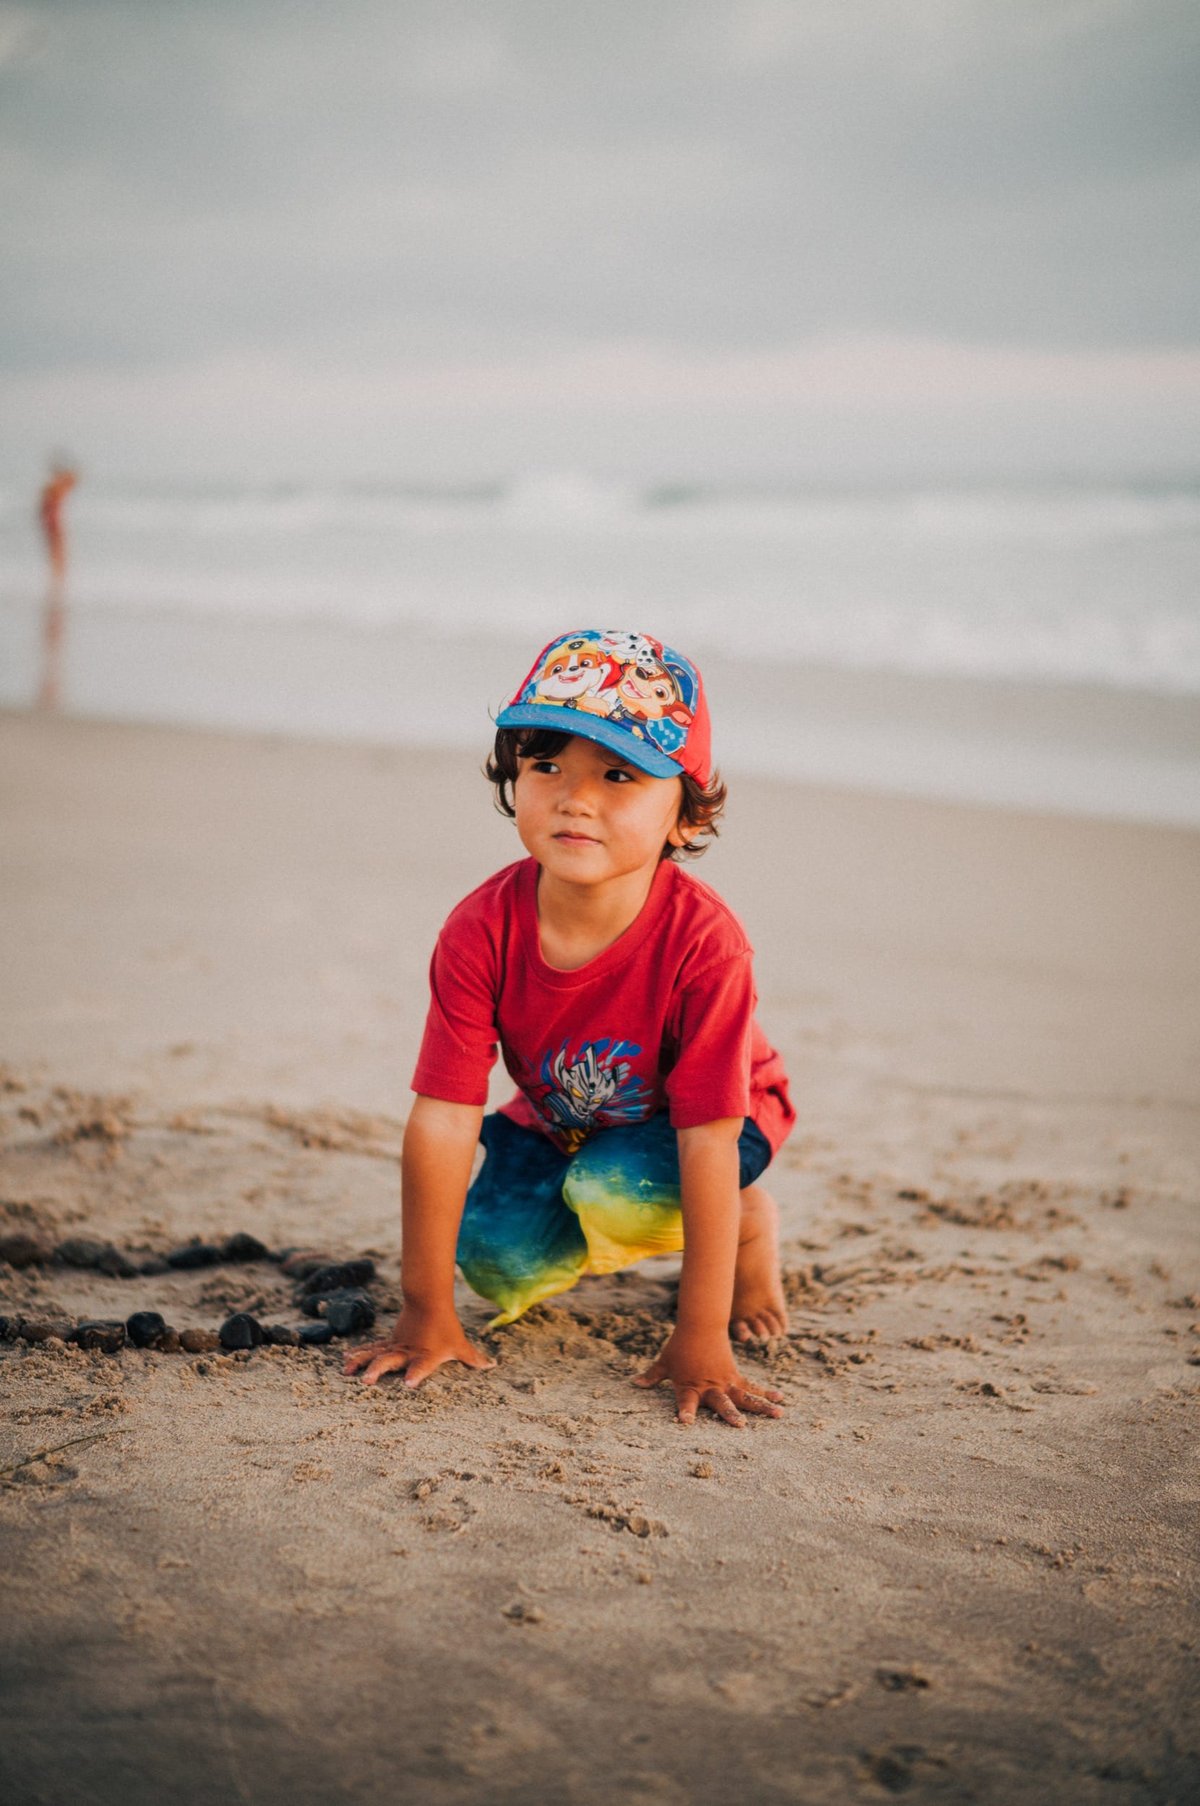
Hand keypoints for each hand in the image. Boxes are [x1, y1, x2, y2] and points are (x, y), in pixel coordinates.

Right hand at [341, 1305, 494, 1388]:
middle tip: (367, 1381)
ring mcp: (397, 1346)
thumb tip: (492, 1367)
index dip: (417, 1375)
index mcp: (427, 1355)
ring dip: (362, 1362)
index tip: (410, 1384)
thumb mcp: (459, 1344)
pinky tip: (345, 1359)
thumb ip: (473, 1358)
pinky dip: (358, 1353)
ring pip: (376, 1354)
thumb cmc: (446, 1328)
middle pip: (392, 1361)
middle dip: (379, 1370)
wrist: (429, 1302)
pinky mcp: (389, 1342)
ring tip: (348, 1371)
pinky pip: (372, 1348)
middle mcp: (409, 1352)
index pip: (422, 1366)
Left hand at [633, 1328, 783, 1426]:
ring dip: (761, 1407)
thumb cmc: (680, 1346)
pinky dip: (766, 1394)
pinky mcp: (734, 1377)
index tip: (684, 1423)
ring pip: (744, 1397)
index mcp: (688, 1386)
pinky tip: (780, 1401)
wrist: (700, 1324)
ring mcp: (724, 1382)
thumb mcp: (665, 1362)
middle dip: (729, 1414)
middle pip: (720, 1402)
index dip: (684, 1412)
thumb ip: (652, 1376)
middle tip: (740, 1426)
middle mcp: (709, 1387)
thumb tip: (635, 1384)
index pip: (684, 1402)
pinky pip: (752, 1388)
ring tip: (778, 1415)